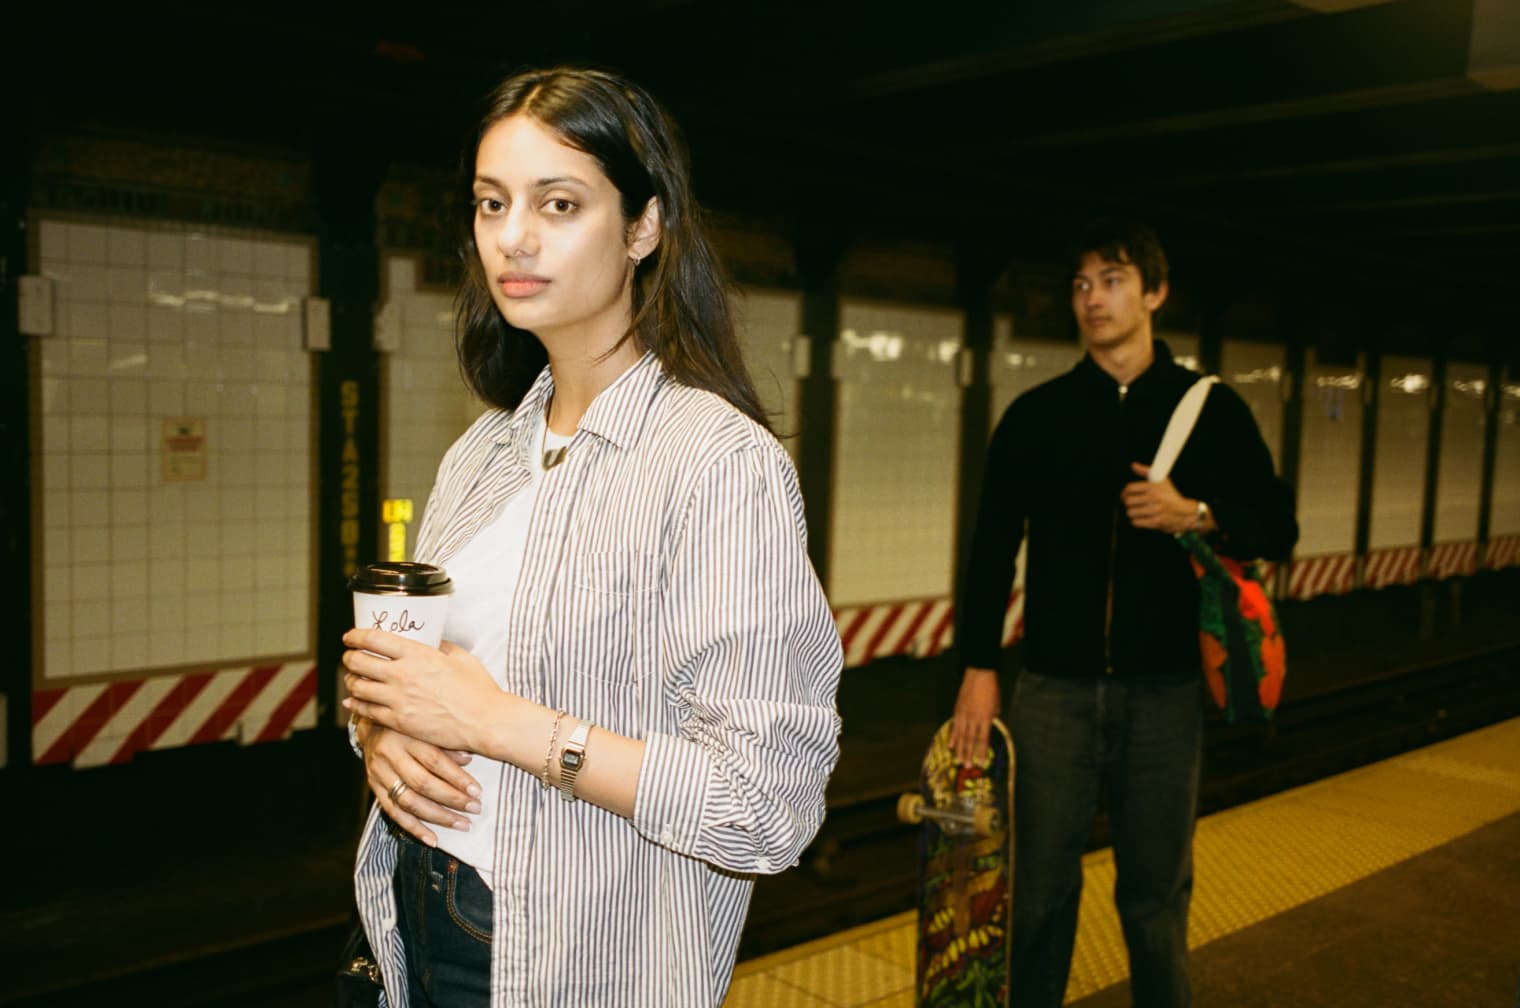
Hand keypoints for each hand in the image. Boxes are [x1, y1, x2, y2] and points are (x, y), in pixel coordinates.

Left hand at [342, 630, 502, 752]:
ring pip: (358, 686)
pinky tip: (353, 701)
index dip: (355, 636)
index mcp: (418, 654)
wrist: (483, 721)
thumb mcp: (461, 657)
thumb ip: (442, 646)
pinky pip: (366, 711)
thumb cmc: (478, 690)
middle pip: (358, 661)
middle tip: (350, 657)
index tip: (350, 636)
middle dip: (349, 657)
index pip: (374, 639)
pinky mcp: (398, 721)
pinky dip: (356, 704)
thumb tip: (434, 641)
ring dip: (350, 680)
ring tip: (352, 679)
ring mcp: (398, 700)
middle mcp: (403, 675)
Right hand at [362, 722, 481, 847]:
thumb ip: (446, 743)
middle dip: (452, 799)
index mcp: (406, 736)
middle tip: (475, 809)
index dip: (457, 778)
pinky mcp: (374, 788)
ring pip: (409, 801)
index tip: (477, 791)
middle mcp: (390, 755)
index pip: (435, 760)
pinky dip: (414, 828)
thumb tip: (469, 760)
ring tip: (462, 824)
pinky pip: (394, 813)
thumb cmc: (410, 727)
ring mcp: (380, 773)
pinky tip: (433, 839)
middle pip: (422, 783)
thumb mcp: (426, 728)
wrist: (372, 727)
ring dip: (438, 816)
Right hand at [950, 667, 999, 765]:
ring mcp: (964, 714)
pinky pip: (955, 726)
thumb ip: (992, 717)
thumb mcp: (997, 705)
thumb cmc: (991, 689)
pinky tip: (951, 745)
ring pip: (961, 735)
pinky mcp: (957, 710)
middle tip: (967, 766)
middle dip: (969, 754)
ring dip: (960, 749)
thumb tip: (988, 726)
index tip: (980, 763)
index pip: (983, 739)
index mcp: (986, 718)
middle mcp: (974, 718)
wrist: (979, 674)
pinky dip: (953, 736)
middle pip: (970, 740)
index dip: (981, 752)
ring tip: (958, 760)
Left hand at [1123, 463, 1198, 533]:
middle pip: (1128, 501)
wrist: (1185, 513)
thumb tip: (1133, 465)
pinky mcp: (1155, 522)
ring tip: (1137, 511)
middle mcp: (1154, 498)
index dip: (1125, 492)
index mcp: (1153, 487)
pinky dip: (1136, 521)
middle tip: (1131, 504)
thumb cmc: (1171, 496)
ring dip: (1132, 512)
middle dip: (1127, 503)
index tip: (1126, 495)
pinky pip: (1136, 522)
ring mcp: (1155, 510)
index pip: (1129, 488)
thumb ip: (1146, 471)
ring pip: (1130, 512)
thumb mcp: (1162, 480)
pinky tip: (1141, 518)